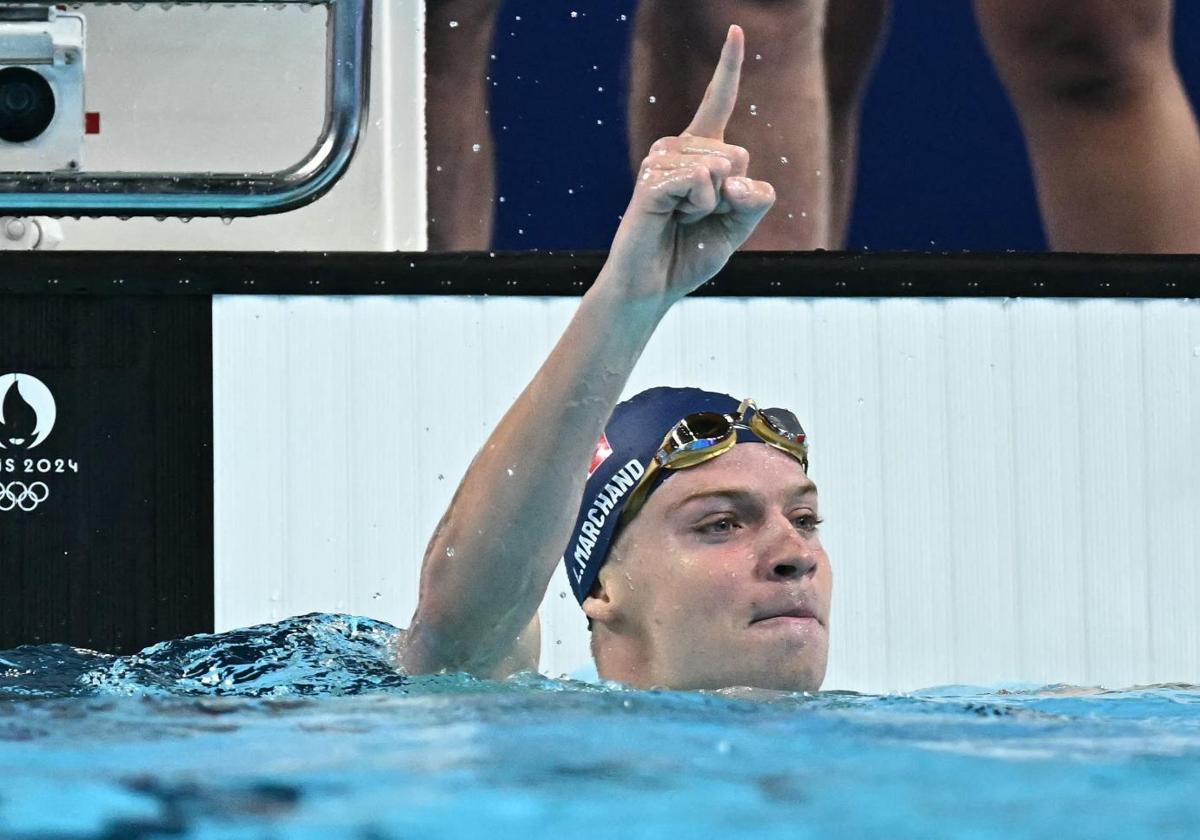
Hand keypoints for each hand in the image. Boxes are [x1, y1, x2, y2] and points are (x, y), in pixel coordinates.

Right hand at [603, 25, 775, 301]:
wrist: (654, 285)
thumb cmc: (691, 253)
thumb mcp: (740, 226)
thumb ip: (755, 198)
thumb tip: (732, 175)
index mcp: (700, 154)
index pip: (717, 104)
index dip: (728, 68)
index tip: (735, 30)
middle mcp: (678, 149)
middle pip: (739, 156)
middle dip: (734, 197)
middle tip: (700, 220)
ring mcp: (660, 162)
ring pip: (721, 167)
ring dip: (712, 206)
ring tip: (681, 220)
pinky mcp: (650, 180)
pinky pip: (698, 181)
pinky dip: (696, 207)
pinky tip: (672, 219)